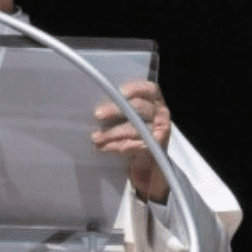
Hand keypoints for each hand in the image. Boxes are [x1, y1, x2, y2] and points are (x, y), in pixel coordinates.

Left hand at [91, 81, 171, 202]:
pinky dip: (120, 146)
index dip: (135, 89)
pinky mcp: (155, 148)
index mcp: (153, 99)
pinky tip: (106, 147)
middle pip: (139, 107)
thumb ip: (116, 106)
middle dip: (116, 110)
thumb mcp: (126, 115)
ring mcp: (160, 130)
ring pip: (135, 128)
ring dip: (113, 133)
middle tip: (98, 114)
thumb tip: (91, 103)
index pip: (147, 89)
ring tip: (96, 138)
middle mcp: (159, 112)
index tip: (120, 92)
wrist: (146, 162)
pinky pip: (137, 146)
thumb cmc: (132, 129)